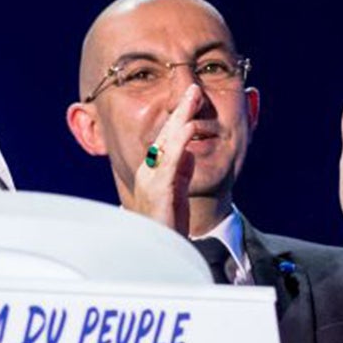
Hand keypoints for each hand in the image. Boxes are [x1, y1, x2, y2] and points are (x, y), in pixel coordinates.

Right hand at [132, 84, 203, 234]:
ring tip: (192, 99)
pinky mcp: (158, 191)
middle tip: (193, 88)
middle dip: (180, 110)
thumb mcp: (177, 192)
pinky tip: (188, 128)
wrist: (156, 254)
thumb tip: (188, 153)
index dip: (180, 117)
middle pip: (165, 134)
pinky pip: (170, 162)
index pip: (167, 138)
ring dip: (180, 118)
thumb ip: (181, 172)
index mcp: (154, 172)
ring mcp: (151, 180)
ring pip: (166, 142)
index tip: (191, 97)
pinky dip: (179, 142)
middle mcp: (149, 172)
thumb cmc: (167, 225)